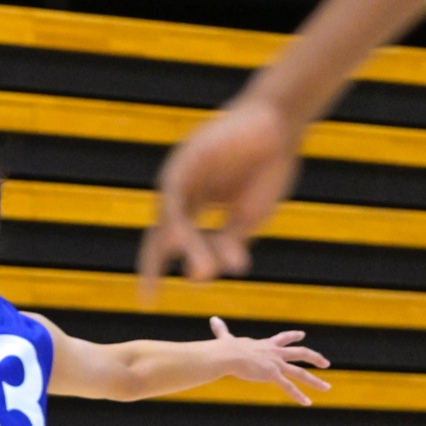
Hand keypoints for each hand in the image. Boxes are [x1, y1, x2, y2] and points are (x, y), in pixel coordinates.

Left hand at [139, 98, 300, 292]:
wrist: (279, 122)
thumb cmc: (266, 167)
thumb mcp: (247, 216)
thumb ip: (225, 244)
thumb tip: (202, 277)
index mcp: (192, 208)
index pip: (167, 246)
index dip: (156, 273)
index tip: (148, 303)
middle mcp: (181, 196)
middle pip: (160, 237)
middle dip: (153, 268)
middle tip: (146, 300)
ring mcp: (181, 178)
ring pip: (174, 222)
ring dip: (190, 249)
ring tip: (201, 274)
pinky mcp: (185, 163)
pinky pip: (178, 198)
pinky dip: (183, 221)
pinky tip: (186, 241)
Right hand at [209, 315, 328, 405]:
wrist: (228, 355)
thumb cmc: (225, 348)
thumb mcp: (226, 338)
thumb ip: (221, 330)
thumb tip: (212, 319)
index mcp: (266, 344)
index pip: (283, 339)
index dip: (293, 336)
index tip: (302, 335)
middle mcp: (276, 353)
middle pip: (301, 354)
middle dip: (315, 358)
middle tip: (325, 363)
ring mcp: (276, 364)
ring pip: (301, 373)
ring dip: (315, 381)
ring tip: (327, 387)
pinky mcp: (273, 375)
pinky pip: (289, 387)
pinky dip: (298, 395)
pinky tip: (307, 403)